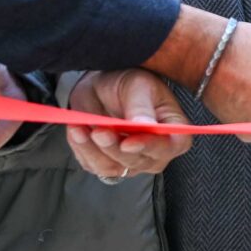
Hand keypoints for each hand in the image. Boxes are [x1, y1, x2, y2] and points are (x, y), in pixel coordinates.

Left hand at [60, 70, 193, 180]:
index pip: (171, 146)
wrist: (101, 87)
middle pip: (139, 160)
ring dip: (93, 149)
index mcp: (173, 130)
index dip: (151, 147)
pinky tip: (77, 130)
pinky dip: (82, 149)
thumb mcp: (138, 86)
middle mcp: (155, 152)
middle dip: (115, 148)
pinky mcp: (107, 164)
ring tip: (81, 128)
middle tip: (100, 131)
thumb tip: (144, 124)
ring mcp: (131, 161)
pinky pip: (93, 165)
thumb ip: (141, 106)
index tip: (129, 142)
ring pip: (113, 167)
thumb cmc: (127, 83)